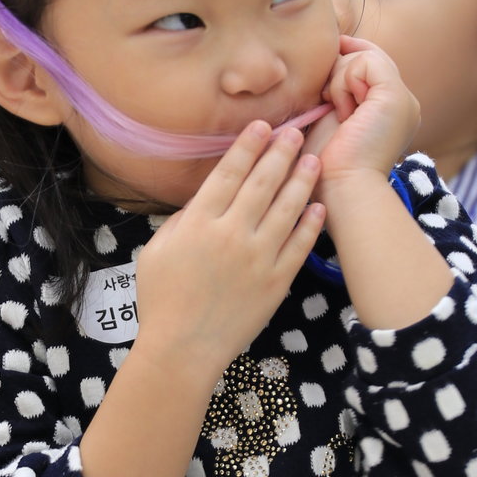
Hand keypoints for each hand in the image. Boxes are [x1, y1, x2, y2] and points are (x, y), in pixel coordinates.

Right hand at [132, 120, 324, 385]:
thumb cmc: (161, 300)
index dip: (247, 146)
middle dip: (280, 153)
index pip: (228, 173)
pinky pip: (299, 245)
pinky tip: (319, 206)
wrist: (183, 349)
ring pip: (287, 208)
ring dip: (301, 181)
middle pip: (262, 183)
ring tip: (313, 160)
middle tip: (295, 132)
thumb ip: (183, 220)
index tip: (262, 127)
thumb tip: (206, 199)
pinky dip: (311, 224)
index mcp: (199, 223)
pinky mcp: (276, 281)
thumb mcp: (157, 251)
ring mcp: (258, 258)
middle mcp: (231, 234)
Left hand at [303, 36, 419, 208]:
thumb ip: (333, 90)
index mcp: (389, 109)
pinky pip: (366, 61)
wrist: (342, 188)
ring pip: (365, 56)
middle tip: (326, 101)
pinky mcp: (396, 96)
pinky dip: (344, 81)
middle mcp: (402, 102)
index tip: (319, 77)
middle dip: (338, 69)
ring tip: (338, 113)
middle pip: (368, 55)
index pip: (369, 64)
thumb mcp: (329, 118)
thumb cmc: (327, 164)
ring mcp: (403, 98)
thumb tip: (325, 58)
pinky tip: (343, 110)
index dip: (343, 59)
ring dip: (339, 80)